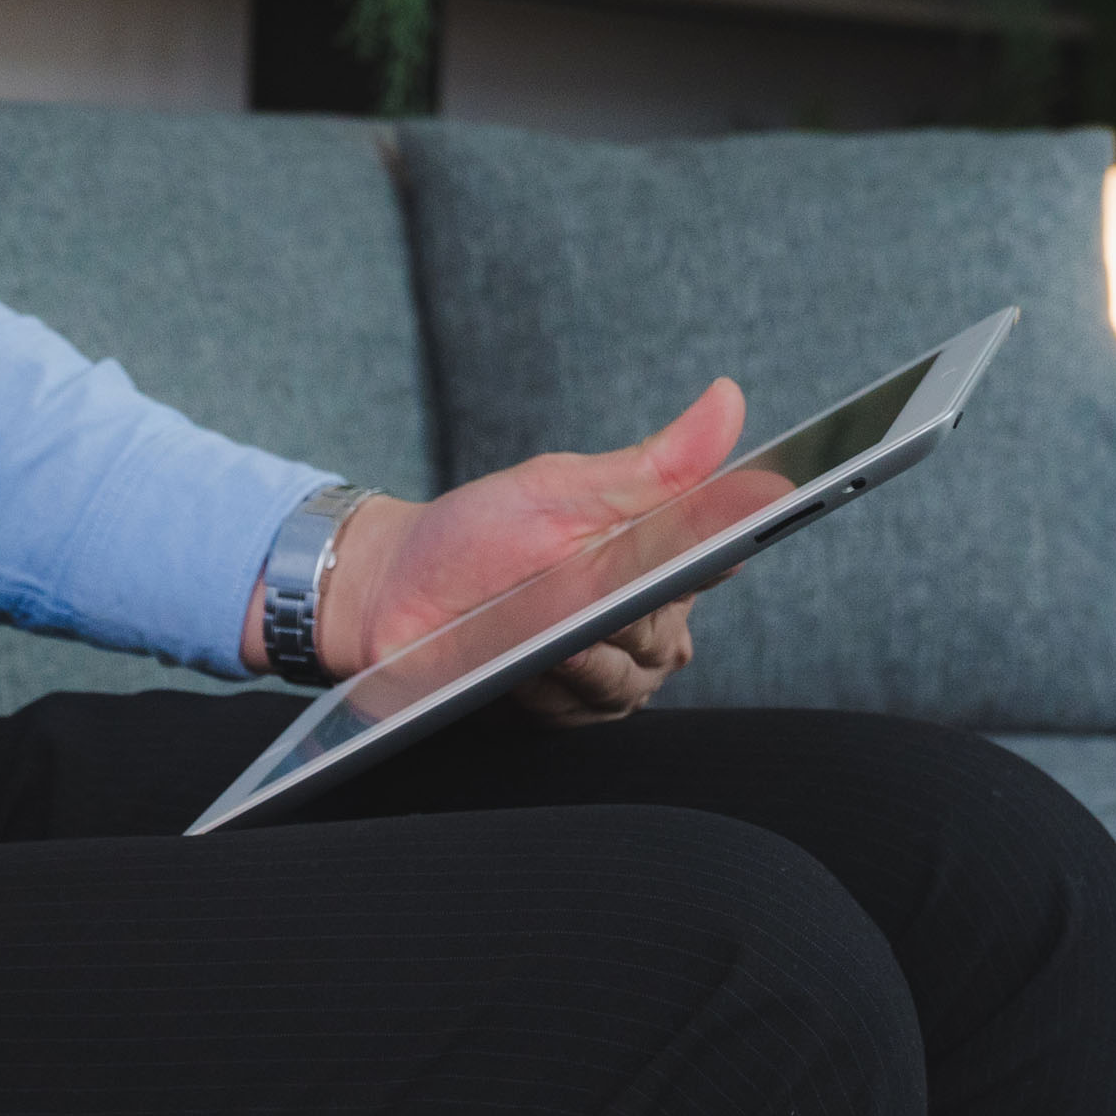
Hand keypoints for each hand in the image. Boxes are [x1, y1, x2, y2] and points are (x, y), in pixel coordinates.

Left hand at [282, 378, 751, 725]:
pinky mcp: (560, 715)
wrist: (387, 593)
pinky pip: (577, 711)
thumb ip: (653, 465)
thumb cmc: (475, 535)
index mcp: (657, 560)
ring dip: (586, 656)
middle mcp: (642, 624)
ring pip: (627, 680)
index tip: (698, 557)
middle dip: (625, 615)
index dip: (712, 560)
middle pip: (667, 634)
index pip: (715, 562)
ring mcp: (603, 676)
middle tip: (587, 592)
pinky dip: (551, 688)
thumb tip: (728, 400)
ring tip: (552, 635)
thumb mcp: (563, 489)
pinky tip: (525, 667)